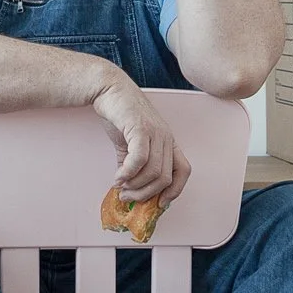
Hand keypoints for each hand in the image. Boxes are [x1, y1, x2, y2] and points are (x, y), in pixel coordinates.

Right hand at [91, 73, 190, 205]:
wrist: (108, 90)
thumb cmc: (120, 116)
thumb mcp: (129, 145)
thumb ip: (133, 167)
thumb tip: (128, 190)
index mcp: (168, 142)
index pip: (183, 171)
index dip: (175, 190)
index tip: (158, 203)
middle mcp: (166, 137)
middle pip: (165, 178)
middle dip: (146, 194)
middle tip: (127, 197)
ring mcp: (155, 132)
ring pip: (154, 172)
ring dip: (135, 186)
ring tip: (120, 186)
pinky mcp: (140, 128)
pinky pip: (140, 159)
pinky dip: (128, 174)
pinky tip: (118, 177)